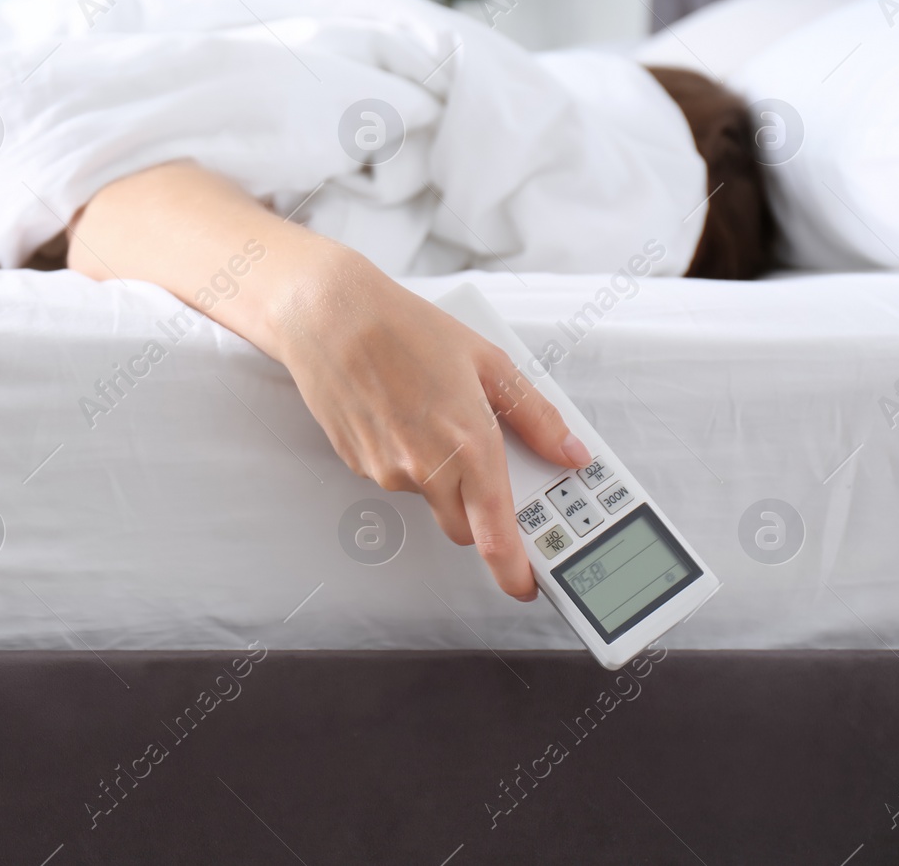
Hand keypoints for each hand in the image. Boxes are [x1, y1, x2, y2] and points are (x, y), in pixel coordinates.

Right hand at [65, 161, 588, 599]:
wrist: (328, 316)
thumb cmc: (404, 329)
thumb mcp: (489, 361)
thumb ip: (537, 415)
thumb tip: (570, 450)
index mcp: (468, 443)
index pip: (496, 533)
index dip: (515, 569)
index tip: (530, 584)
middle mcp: (426, 467)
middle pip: (465, 527)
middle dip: (481, 511)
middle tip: (487, 467)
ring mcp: (387, 470)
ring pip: (428, 498)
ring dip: (440, 475)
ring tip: (435, 412)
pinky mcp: (358, 463)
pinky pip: (395, 476)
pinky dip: (407, 456)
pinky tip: (404, 410)